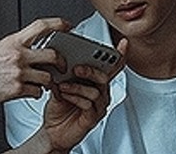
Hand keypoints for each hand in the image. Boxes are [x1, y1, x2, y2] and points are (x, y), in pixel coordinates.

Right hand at [0, 18, 68, 105]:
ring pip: (48, 77)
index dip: (58, 23)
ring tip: (42, 83)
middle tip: (63, 67)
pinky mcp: (17, 89)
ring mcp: (18, 72)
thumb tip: (35, 51)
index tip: (68, 26)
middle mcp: (18, 55)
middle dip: (62, 63)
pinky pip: (38, 92)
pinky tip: (29, 91)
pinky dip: (37, 93)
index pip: (41, 26)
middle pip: (53, 55)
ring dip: (48, 82)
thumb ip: (18, 48)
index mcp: (13, 41)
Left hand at [37, 38, 126, 152]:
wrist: (52, 131)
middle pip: (104, 77)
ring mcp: (97, 107)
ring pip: (95, 91)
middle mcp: (100, 94)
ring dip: (77, 86)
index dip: (119, 56)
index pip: (110, 68)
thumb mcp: (59, 86)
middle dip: (90, 70)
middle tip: (76, 67)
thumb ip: (63, 74)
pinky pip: (88, 105)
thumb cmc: (58, 108)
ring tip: (63, 85)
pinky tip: (64, 95)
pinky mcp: (92, 119)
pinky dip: (75, 97)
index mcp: (94, 83)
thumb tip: (60, 59)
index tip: (123, 44)